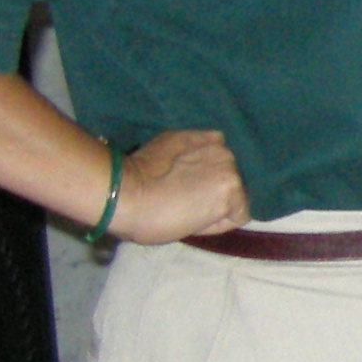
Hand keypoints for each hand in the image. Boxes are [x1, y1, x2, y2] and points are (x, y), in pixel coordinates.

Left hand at [112, 129, 249, 242]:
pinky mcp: (190, 133)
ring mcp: (210, 143)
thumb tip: (213, 205)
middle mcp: (229, 162)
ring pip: (221, 160)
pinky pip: (205, 143)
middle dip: (215, 190)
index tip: (196, 220)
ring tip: (182, 176)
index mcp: (233, 190)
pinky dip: (196, 151)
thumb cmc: (156, 220)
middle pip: (233, 182)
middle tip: (189, 197)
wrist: (121, 193)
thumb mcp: (194, 228)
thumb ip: (215, 212)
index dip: (218, 220)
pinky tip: (179, 160)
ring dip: (208, 168)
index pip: (240, 210)